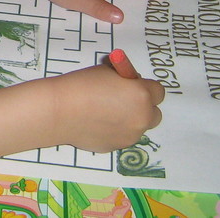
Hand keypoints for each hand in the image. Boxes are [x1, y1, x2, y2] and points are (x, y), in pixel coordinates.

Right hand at [50, 64, 164, 152]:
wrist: (61, 110)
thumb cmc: (82, 84)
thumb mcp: (106, 71)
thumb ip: (123, 78)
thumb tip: (128, 81)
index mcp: (141, 94)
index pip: (158, 91)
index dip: (145, 87)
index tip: (131, 86)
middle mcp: (142, 117)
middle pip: (155, 113)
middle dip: (143, 107)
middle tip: (123, 101)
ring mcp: (131, 135)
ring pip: (139, 127)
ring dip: (130, 120)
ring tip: (106, 114)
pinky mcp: (118, 147)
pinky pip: (124, 137)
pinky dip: (116, 131)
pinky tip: (97, 124)